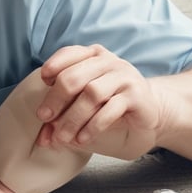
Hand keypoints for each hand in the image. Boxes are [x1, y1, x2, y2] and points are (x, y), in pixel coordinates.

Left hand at [36, 44, 158, 149]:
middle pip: (74, 77)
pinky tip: (81, 138)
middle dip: (55, 99)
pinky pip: (110, 109)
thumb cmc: (108, 102)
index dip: (53, 67)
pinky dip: (92, 126)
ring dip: (73, 118)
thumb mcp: (81, 104)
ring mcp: (124, 77)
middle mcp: (109, 62)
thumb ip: (61, 115)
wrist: (148, 108)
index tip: (43, 84)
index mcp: (92, 55)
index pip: (68, 54)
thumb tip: (43, 139)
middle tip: (44, 118)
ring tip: (62, 137)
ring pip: (91, 94)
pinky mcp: (136, 95)